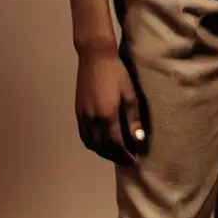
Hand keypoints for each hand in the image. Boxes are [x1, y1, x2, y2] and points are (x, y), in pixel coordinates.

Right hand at [75, 45, 145, 166]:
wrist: (94, 56)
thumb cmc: (116, 73)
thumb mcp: (129, 94)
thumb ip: (133, 119)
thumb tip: (138, 140)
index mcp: (107, 116)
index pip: (116, 145)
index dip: (126, 156)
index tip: (135, 161)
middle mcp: (92, 120)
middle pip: (103, 147)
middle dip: (116, 157)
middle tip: (127, 161)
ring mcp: (83, 116)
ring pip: (91, 144)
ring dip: (103, 153)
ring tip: (115, 154)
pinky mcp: (78, 111)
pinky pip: (84, 135)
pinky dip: (92, 144)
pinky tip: (100, 143)